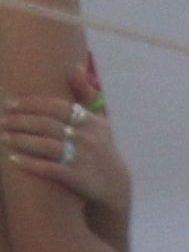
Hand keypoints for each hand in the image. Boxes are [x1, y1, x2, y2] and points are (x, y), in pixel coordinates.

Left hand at [2, 79, 131, 219]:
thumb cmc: (101, 148)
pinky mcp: (75, 178)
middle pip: (48, 125)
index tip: (11, 103)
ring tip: (3, 137)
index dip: (32, 104)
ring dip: (22, 140)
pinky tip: (13, 159)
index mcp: (91, 120)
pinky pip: (49, 169)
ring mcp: (82, 158)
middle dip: (22, 122)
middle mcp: (87, 137)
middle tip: (2, 120)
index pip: (58, 107)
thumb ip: (85, 94)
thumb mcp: (99, 120)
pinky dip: (30, 163)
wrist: (114, 184)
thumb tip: (74, 68)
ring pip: (46, 146)